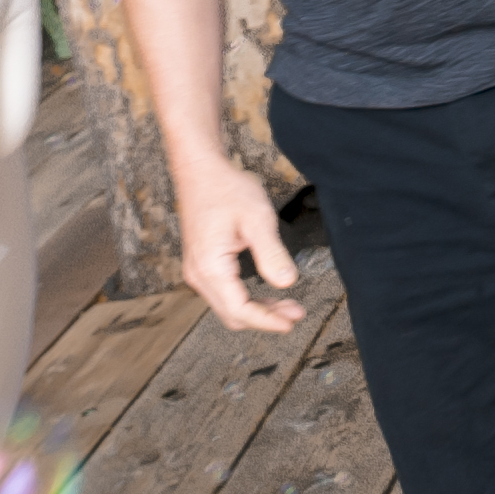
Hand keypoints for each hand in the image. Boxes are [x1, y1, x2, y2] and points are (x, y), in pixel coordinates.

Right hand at [172, 152, 304, 333]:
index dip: (267, 321)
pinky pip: (224, 293)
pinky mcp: (203, 264)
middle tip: (296, 313)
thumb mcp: (257, 219)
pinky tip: (268, 294)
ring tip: (288, 306)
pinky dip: (246, 299)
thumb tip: (287, 282)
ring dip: (257, 310)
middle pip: (232, 314)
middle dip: (265, 318)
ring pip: (228, 306)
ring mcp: (198, 270)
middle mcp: (198, 274)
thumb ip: (272, 253)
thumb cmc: (226, 190)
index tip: (292, 322)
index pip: (239, 309)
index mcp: (210, 267)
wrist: (201, 171)